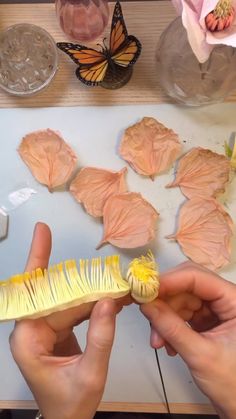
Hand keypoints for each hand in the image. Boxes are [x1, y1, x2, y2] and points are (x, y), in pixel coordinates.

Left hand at [10, 223, 120, 418]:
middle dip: (84, 282)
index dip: (38, 258)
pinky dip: (91, 304)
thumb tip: (107, 301)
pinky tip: (109, 298)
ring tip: (117, 287)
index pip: (34, 292)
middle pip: (57, 293)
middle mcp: (32, 328)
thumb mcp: (90, 374)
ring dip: (91, 293)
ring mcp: (43, 328)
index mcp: (29, 338)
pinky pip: (73, 309)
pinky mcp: (55, 330)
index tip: (42, 231)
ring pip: (67, 299)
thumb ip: (100, 338)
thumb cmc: (71, 405)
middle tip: (110, 274)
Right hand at [140, 262, 235, 418]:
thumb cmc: (233, 384)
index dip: (170, 281)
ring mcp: (216, 310)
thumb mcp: (200, 355)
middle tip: (148, 316)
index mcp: (235, 301)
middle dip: (165, 303)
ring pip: (181, 300)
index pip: (198, 277)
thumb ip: (171, 327)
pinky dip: (170, 325)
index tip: (146, 290)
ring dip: (165, 318)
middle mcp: (226, 300)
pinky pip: (182, 313)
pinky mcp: (207, 320)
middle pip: (187, 286)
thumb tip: (146, 304)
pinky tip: (167, 343)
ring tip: (158, 341)